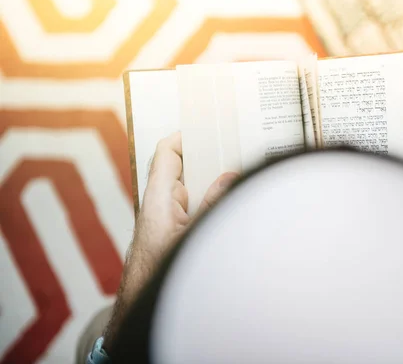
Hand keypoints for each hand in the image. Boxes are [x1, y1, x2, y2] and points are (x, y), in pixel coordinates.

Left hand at [135, 131, 236, 261]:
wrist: (143, 301)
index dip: (181, 136)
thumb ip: (214, 204)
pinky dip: (206, 198)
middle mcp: (160, 202)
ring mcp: (166, 215)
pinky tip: (225, 200)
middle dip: (203, 158)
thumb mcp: (196, 234)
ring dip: (207, 181)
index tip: (203, 127)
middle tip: (228, 148)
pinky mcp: (172, 227)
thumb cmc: (160, 271)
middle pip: (180, 168)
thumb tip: (230, 177)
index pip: (165, 154)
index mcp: (159, 197)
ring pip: (188, 188)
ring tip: (234, 173)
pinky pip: (190, 204)